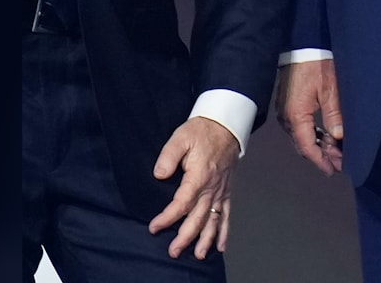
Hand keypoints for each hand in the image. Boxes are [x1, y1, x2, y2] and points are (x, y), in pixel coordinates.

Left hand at [148, 116, 239, 258]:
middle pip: (198, 218)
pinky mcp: (226, 192)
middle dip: (186, 237)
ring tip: (198, 255)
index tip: (154, 227)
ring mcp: (220, 191)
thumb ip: (168, 156)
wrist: (225, 126)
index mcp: (199, 176)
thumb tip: (159, 175)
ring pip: (213, 220)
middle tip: (173, 251)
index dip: (168, 217)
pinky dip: (224, 231)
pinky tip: (220, 246)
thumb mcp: (181, 137)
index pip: (182, 202)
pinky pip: (226, 215)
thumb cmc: (201, 131)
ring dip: (206, 240)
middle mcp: (211, 187)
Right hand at [274, 58, 343, 174]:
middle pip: (303, 145)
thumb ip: (334, 116)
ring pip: (300, 137)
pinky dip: (311, 134)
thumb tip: (339, 138)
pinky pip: (297, 127)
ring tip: (335, 151)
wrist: (301, 46)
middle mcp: (286, 117)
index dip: (321, 161)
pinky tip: (324, 136)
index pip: (308, 147)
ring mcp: (284, 111)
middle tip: (339, 162)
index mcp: (296, 116)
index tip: (333, 170)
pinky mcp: (286, 105)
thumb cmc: (315, 65)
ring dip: (317, 145)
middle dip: (321, 155)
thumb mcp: (330, 91)